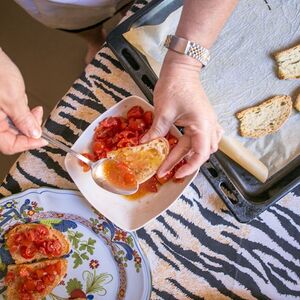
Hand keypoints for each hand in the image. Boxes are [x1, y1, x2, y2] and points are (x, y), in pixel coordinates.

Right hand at [0, 49, 46, 153]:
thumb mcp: (13, 98)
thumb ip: (24, 120)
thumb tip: (34, 134)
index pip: (10, 146)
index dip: (28, 144)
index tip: (43, 140)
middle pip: (11, 137)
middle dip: (28, 129)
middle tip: (38, 117)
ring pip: (12, 127)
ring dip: (25, 119)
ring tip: (29, 106)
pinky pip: (8, 117)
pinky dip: (18, 112)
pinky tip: (21, 101)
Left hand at [141, 58, 222, 177]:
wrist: (181, 68)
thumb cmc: (175, 85)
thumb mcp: (163, 111)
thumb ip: (156, 131)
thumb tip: (144, 145)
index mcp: (202, 125)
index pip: (200, 154)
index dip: (188, 167)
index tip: (174, 174)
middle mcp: (209, 126)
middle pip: (200, 152)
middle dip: (183, 163)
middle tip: (166, 170)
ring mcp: (208, 122)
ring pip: (203, 146)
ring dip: (189, 156)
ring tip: (174, 162)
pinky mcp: (203, 118)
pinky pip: (204, 137)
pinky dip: (195, 145)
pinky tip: (186, 148)